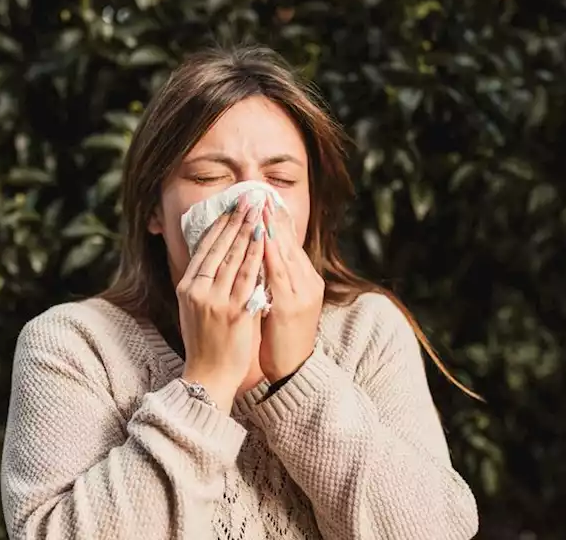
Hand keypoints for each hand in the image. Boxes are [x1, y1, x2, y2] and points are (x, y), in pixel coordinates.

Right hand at [177, 193, 266, 412]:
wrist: (208, 375)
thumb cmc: (205, 342)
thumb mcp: (194, 309)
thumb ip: (204, 284)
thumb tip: (215, 258)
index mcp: (187, 287)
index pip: (204, 248)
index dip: (219, 224)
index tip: (230, 206)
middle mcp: (198, 290)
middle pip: (219, 247)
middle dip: (235, 220)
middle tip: (248, 198)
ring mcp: (215, 300)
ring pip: (234, 257)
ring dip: (248, 230)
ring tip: (258, 210)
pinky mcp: (234, 311)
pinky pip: (248, 277)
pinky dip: (256, 255)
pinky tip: (264, 239)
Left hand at [259, 198, 323, 381]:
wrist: (293, 371)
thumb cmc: (282, 339)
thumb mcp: (281, 303)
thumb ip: (274, 280)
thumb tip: (258, 257)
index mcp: (305, 281)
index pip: (291, 243)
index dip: (279, 221)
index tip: (266, 200)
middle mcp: (307, 283)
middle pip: (290, 243)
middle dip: (275, 218)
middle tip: (261, 194)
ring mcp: (301, 293)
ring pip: (286, 254)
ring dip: (272, 229)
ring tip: (261, 208)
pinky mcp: (292, 305)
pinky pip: (280, 274)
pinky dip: (271, 254)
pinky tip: (262, 239)